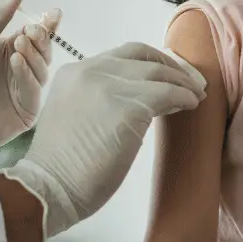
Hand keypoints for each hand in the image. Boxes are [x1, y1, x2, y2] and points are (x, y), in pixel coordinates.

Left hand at [0, 0, 59, 184]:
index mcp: (10, 52)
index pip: (36, 36)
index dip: (47, 25)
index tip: (53, 13)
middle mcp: (20, 72)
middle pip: (43, 52)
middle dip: (41, 39)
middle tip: (33, 29)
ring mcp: (23, 93)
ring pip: (42, 71)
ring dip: (34, 55)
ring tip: (20, 44)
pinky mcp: (24, 113)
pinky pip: (34, 91)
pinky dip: (27, 75)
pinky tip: (15, 62)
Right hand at [0, 42, 206, 238]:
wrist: (47, 186)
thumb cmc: (60, 165)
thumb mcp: (74, 115)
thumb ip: (96, 100)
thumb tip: (138, 101)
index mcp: (74, 72)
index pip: (120, 56)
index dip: (148, 62)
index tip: (165, 75)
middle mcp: (90, 70)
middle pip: (141, 55)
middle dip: (169, 66)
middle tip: (187, 81)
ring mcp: (108, 86)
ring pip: (157, 72)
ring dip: (182, 82)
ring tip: (195, 95)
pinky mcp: (127, 107)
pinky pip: (166, 94)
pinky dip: (183, 97)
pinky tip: (191, 105)